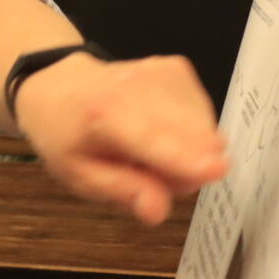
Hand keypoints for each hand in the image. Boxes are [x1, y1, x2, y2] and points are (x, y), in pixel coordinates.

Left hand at [13, 52, 227, 224]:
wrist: (61, 87)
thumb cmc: (69, 136)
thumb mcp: (79, 175)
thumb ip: (121, 191)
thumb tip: (156, 210)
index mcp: (103, 114)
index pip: (154, 140)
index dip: (187, 159)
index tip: (217, 170)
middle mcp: (136, 86)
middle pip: (192, 139)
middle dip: (184, 170)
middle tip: (148, 172)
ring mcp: (161, 72)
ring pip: (204, 129)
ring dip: (189, 151)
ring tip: (150, 149)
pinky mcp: (178, 68)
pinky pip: (204, 116)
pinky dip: (190, 131)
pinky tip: (162, 130)